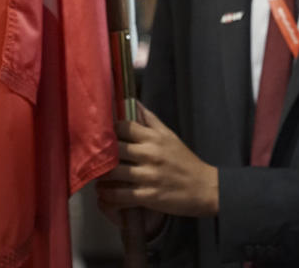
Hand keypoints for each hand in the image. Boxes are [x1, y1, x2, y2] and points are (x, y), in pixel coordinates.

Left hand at [96, 102, 218, 218]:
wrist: (204, 188)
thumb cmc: (184, 161)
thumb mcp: (169, 135)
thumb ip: (150, 119)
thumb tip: (133, 101)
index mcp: (154, 138)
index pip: (123, 127)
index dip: (109, 131)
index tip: (102, 137)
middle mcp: (150, 155)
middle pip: (114, 149)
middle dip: (100, 154)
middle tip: (93, 158)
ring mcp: (148, 176)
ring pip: (113, 173)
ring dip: (100, 177)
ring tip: (97, 177)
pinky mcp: (148, 196)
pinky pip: (120, 196)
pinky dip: (108, 196)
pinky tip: (104, 194)